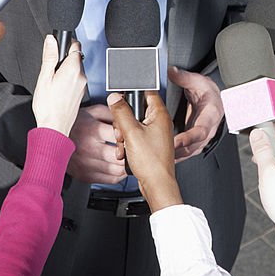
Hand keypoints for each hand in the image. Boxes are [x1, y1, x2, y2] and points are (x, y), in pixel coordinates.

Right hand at [32, 38, 86, 135]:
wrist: (54, 127)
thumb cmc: (48, 106)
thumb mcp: (44, 77)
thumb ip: (49, 57)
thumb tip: (51, 40)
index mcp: (73, 69)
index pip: (75, 45)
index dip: (66, 43)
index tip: (58, 47)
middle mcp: (81, 76)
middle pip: (75, 57)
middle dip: (64, 59)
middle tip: (51, 69)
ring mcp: (83, 85)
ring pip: (76, 69)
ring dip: (66, 70)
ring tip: (53, 81)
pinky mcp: (81, 93)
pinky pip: (76, 80)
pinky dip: (68, 80)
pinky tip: (58, 89)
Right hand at [66, 104, 126, 183]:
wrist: (52, 137)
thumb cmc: (74, 123)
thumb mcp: (93, 111)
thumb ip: (111, 113)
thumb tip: (128, 115)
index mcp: (92, 130)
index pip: (120, 136)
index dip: (130, 136)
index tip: (132, 135)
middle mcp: (89, 148)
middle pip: (119, 156)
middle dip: (129, 153)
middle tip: (133, 149)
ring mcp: (86, 163)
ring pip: (116, 170)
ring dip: (126, 166)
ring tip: (128, 159)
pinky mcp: (84, 174)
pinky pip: (108, 179)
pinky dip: (118, 175)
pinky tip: (119, 167)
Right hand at [107, 91, 182, 211]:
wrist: (156, 184)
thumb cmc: (152, 162)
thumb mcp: (131, 133)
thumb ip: (121, 112)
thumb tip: (115, 98)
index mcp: (159, 114)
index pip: (146, 91)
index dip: (131, 93)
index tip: (121, 99)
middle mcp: (159, 121)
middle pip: (135, 109)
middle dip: (123, 120)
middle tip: (122, 131)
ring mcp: (154, 133)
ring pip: (132, 123)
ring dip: (123, 133)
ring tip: (123, 144)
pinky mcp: (149, 143)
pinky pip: (134, 135)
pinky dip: (127, 141)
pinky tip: (125, 150)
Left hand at [169, 67, 222, 161]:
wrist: (216, 98)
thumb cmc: (210, 92)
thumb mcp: (198, 81)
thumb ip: (184, 77)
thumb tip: (171, 71)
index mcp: (210, 116)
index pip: (200, 130)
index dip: (188, 138)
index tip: (176, 141)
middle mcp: (208, 130)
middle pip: (194, 146)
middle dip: (179, 152)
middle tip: (164, 155)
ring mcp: (202, 137)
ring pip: (191, 151)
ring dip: (177, 156)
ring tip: (162, 160)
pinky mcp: (195, 141)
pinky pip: (187, 151)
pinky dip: (177, 156)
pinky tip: (165, 158)